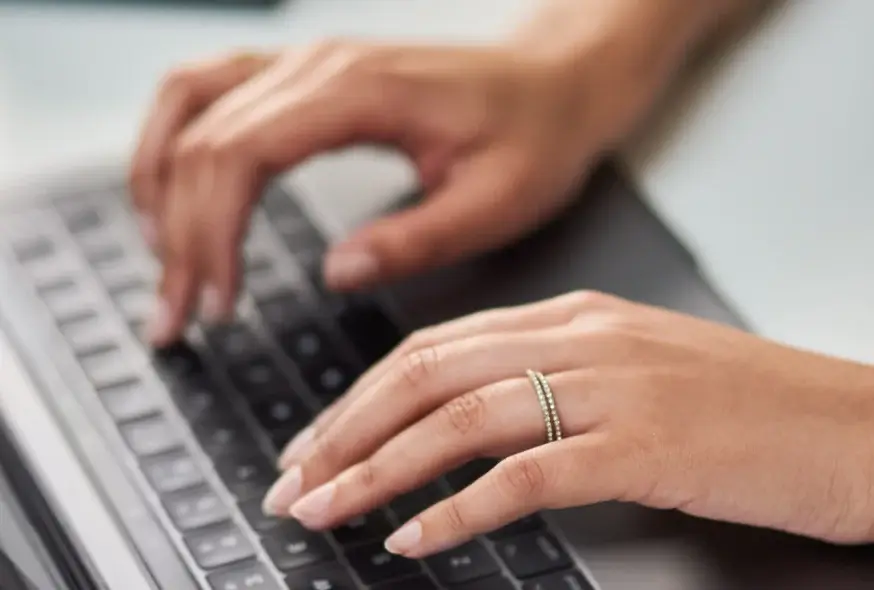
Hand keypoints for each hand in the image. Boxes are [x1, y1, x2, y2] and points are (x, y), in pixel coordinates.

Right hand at [130, 0, 724, 345]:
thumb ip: (416, 239)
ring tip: (162, 261)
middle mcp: (320, 65)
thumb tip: (335, 274)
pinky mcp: (307, 77)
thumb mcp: (495, 203)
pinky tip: (175, 197)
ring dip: (157, 183)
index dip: (212, 233)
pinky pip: (209, 93)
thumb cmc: (536, 136)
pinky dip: (177, 146)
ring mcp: (307, 63)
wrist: (557, 83)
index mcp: (362, 92)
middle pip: (201, 140)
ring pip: (187, 106)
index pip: (242, 155)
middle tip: (175, 315)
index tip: (217, 303)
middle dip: (175, 234)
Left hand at [263, 291, 873, 557]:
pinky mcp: (642, 445)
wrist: (854, 425)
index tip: (316, 439)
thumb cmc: (747, 406)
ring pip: (460, 420)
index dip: (361, 396)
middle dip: (345, 429)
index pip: (435, 347)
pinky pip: (524, 475)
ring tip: (326, 508)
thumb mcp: (634, 372)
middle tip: (294, 478)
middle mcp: (582, 339)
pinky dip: (456, 509)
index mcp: (574, 317)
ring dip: (379, 469)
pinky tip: (414, 538)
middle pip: (428, 374)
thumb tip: (466, 427)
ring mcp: (611, 387)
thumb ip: (552, 381)